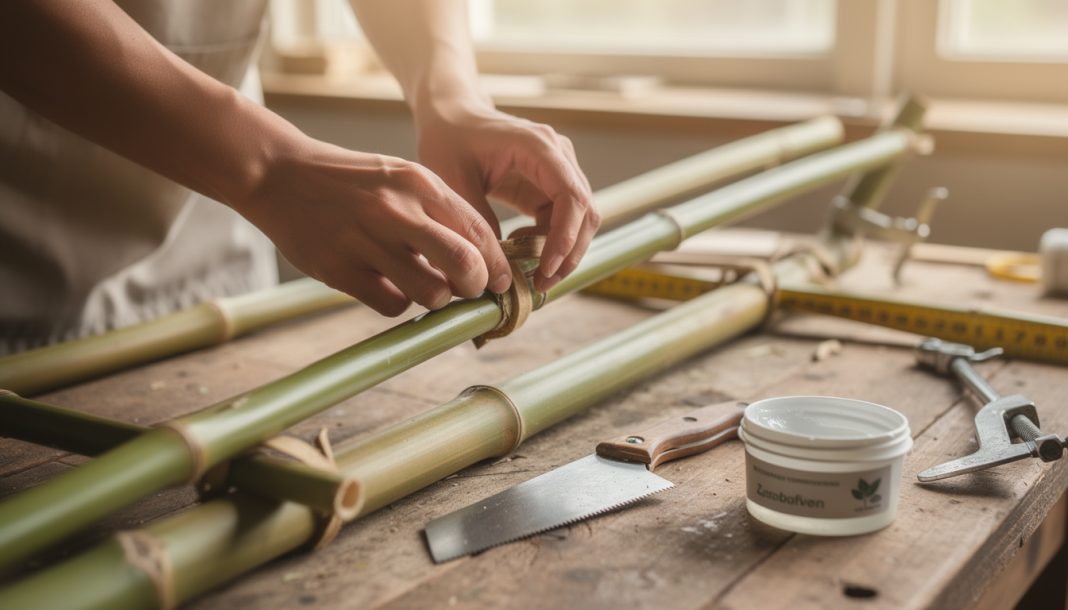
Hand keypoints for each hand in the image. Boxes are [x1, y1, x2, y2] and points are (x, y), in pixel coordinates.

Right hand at [234, 136, 512, 315]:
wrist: (278, 173)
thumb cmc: (351, 181)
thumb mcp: (401, 178)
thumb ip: (440, 212)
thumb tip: (482, 259)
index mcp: (419, 183)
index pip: (479, 233)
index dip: (497, 266)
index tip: (500, 282)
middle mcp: (397, 210)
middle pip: (465, 265)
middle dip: (477, 287)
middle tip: (470, 292)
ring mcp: (366, 240)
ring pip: (431, 293)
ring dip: (436, 299)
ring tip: (424, 286)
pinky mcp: (339, 269)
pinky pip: (392, 305)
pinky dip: (398, 302)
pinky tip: (386, 285)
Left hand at [415, 102, 598, 291]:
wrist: (452, 117)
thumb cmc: (449, 141)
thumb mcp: (452, 181)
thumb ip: (476, 221)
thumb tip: (498, 266)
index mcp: (538, 147)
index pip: (571, 196)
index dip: (565, 237)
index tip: (546, 269)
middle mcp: (558, 155)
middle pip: (585, 212)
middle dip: (568, 253)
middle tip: (541, 285)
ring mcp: (559, 169)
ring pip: (580, 220)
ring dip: (563, 252)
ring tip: (531, 274)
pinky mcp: (551, 184)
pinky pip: (563, 220)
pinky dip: (550, 242)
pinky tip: (519, 247)